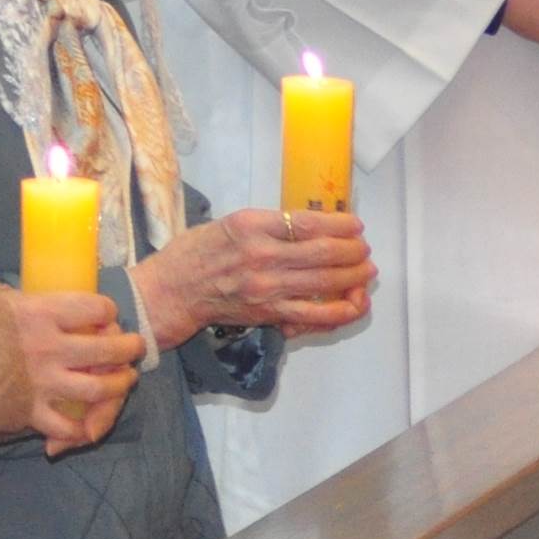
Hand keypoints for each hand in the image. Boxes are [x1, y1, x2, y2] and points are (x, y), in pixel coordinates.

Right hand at [9, 287, 146, 452]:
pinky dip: (80, 428)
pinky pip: (66, 425)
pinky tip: (86, 426)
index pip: (95, 306)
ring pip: (98, 388)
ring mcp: (40, 383)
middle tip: (135, 348)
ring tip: (125, 382)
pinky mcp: (26, 414)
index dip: (106, 310)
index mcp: (38, 312)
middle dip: (129, 348)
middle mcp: (48, 347)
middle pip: (106, 348)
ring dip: (118, 386)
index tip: (106, 314)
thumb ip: (8, 299)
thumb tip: (16, 297)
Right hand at [134, 208, 377, 337]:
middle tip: (365, 249)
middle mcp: (261, 256)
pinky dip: (338, 312)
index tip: (356, 224)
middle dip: (353, 251)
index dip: (341, 224)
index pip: (309, 223)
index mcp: (252, 226)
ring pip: (323, 284)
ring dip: (353, 278)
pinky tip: (353, 305)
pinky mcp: (267, 314)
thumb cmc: (198, 251)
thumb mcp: (232, 222)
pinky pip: (312, 316)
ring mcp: (266, 288)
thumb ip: (271, 224)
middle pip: (323, 253)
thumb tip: (315, 224)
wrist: (172, 291)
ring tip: (366, 272)